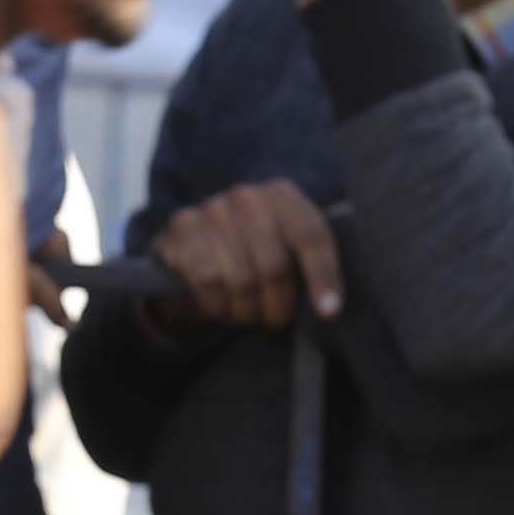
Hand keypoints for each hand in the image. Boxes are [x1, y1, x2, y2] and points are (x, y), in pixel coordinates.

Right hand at [153, 181, 344, 330]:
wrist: (197, 242)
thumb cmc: (258, 249)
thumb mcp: (288, 244)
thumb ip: (310, 260)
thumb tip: (331, 304)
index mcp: (283, 195)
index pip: (311, 235)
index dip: (323, 276)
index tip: (329, 311)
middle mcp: (247, 196)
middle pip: (275, 266)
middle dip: (280, 305)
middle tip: (278, 320)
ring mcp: (212, 209)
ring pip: (241, 280)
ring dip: (248, 310)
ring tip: (251, 313)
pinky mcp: (182, 227)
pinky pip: (208, 282)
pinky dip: (219, 305)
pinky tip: (224, 305)